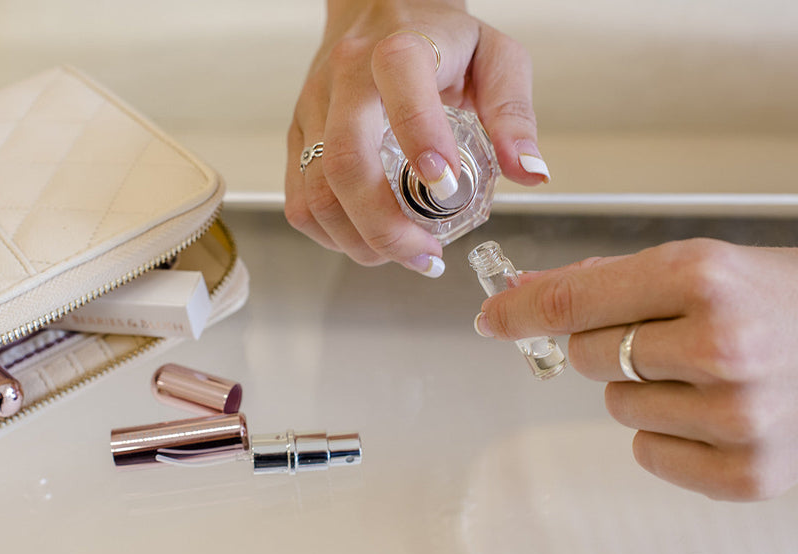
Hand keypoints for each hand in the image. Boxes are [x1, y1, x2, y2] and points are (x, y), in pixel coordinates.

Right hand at [285, 0, 548, 276]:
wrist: (380, 12)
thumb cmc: (440, 39)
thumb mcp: (495, 59)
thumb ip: (514, 114)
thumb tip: (529, 172)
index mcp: (399, 49)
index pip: (400, 86)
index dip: (420, 138)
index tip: (446, 186)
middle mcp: (345, 77)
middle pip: (345, 163)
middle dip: (384, 225)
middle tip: (425, 255)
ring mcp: (314, 110)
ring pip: (316, 193)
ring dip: (358, 240)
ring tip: (403, 253)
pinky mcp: (299, 137)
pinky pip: (300, 201)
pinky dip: (331, 234)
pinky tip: (366, 239)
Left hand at [474, 238, 797, 500]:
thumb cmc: (779, 301)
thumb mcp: (699, 267)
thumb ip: (604, 282)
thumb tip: (520, 295)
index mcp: (704, 279)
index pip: (573, 302)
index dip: (521, 311)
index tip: (493, 317)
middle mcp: (722, 347)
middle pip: (587, 356)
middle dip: (608, 344)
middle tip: (665, 335)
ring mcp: (737, 417)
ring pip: (616, 407)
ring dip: (643, 390)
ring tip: (705, 372)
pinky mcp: (747, 474)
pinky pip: (648, 454)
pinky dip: (667, 435)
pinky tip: (714, 411)